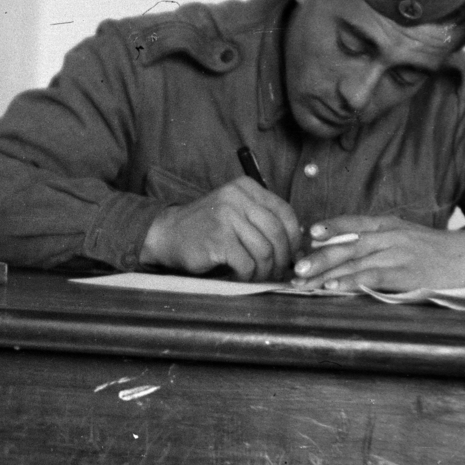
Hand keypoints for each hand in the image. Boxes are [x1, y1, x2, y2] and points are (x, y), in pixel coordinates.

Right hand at [140, 178, 301, 281]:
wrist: (167, 234)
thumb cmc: (207, 228)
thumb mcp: (235, 212)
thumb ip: (262, 220)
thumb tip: (297, 247)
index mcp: (246, 187)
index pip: (285, 213)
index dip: (293, 239)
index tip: (290, 255)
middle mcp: (237, 197)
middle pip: (277, 233)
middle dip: (282, 259)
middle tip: (276, 273)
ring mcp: (227, 217)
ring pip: (265, 251)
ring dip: (265, 271)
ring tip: (257, 277)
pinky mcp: (218, 239)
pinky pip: (247, 264)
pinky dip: (248, 276)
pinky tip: (241, 277)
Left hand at [290, 215, 464, 292]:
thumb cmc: (434, 250)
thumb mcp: (405, 235)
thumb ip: (377, 239)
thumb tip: (343, 248)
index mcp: (388, 225)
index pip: (354, 221)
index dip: (331, 226)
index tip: (308, 233)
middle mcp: (390, 236)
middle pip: (347, 245)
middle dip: (318, 258)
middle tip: (295, 269)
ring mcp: (398, 254)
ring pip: (355, 262)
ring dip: (327, 273)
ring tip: (305, 282)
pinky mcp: (407, 274)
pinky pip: (373, 277)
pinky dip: (352, 281)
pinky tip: (335, 287)